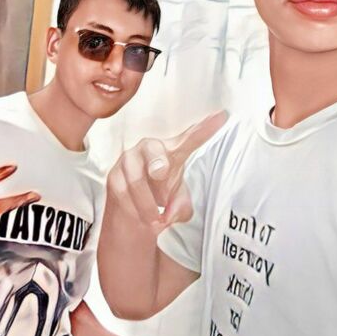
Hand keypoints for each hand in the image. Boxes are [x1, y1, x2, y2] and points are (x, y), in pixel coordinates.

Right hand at [106, 111, 227, 230]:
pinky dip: (135, 210)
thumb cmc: (162, 196)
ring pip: (136, 180)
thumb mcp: (178, 204)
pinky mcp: (114, 175)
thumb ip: (181, 207)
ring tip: (157, 220)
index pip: (191, 137)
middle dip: (157, 161)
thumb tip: (170, 212)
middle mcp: (151, 149)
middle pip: (153, 149)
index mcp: (174, 151)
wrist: (133, 211)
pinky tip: (143, 217)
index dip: (206, 128)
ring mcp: (130, 159)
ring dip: (148, 204)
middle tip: (161, 174)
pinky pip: (123, 193)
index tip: (222, 116)